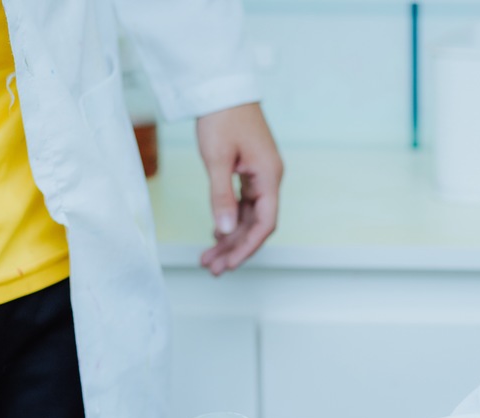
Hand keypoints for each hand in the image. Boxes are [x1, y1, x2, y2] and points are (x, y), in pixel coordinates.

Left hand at [195, 103, 282, 274]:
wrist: (222, 88)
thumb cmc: (222, 117)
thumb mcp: (217, 159)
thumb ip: (221, 197)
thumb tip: (225, 230)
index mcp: (269, 177)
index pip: (264, 224)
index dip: (247, 247)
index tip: (229, 264)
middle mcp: (269, 179)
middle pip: (257, 224)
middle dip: (235, 248)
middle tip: (213, 268)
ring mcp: (260, 175)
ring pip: (249, 216)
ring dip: (231, 237)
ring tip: (210, 256)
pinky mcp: (250, 170)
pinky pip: (244, 204)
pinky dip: (231, 220)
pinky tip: (218, 232)